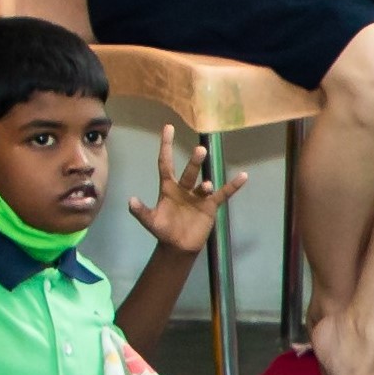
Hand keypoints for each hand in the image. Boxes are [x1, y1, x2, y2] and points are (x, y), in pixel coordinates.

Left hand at [136, 127, 226, 252]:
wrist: (178, 246)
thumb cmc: (164, 230)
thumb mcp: (151, 221)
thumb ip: (141, 211)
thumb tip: (131, 200)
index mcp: (168, 187)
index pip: (166, 163)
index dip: (166, 146)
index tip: (168, 127)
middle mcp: (184, 188)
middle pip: (188, 172)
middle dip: (194, 162)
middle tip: (200, 150)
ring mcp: (198, 196)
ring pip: (203, 184)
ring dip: (206, 183)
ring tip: (206, 186)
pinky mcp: (210, 206)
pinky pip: (223, 194)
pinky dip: (233, 186)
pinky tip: (243, 176)